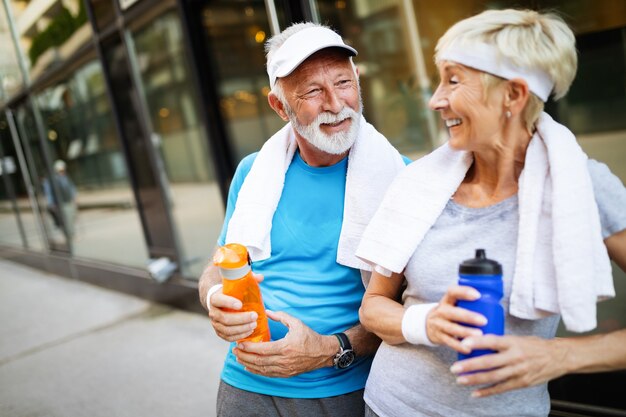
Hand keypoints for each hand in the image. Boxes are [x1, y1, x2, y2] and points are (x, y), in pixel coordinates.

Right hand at [208, 273, 263, 341]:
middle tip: (254, 316)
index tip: (240, 304)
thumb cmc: (230, 291)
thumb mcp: (235, 283)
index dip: (228, 303)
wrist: (218, 302)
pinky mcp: (219, 332)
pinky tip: (249, 331)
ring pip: (226, 329)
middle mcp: (213, 312)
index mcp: (214, 297)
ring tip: (254, 324)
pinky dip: (239, 336)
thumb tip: (261, 277)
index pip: (218, 300)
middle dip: (240, 319)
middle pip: (224, 318)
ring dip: (241, 328)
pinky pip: (227, 337)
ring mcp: (215, 323)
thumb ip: (247, 279)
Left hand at [233, 310, 335, 377]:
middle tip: (234, 351)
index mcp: (285, 347)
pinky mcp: (286, 374)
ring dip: (248, 364)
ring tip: (238, 358)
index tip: (239, 343)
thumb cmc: (309, 337)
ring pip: (262, 370)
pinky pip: (268, 374)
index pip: (262, 350)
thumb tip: (266, 312)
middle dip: (244, 356)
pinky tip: (249, 367)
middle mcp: (284, 360)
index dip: (249, 348)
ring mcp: (285, 369)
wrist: (322, 352)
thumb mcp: (296, 323)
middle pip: (259, 361)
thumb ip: (281, 316)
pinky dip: (256, 371)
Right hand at [426, 285, 485, 352]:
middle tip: (484, 321)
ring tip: (479, 335)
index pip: (452, 292)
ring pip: (451, 328)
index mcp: (447, 300)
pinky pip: (449, 342)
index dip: (464, 292)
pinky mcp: (439, 337)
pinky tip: (468, 348)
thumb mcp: (453, 305)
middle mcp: (441, 311)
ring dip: (465, 332)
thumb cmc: (449, 314)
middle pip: (452, 312)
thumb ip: (468, 303)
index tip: (477, 295)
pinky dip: (459, 346)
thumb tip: (495, 303)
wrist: (428, 325)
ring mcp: (438, 324)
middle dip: (468, 316)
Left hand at [450, 335, 567, 397]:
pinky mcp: (522, 383)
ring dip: (475, 380)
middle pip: (489, 362)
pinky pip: (502, 388)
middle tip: (454, 368)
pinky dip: (487, 392)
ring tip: (460, 380)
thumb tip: (477, 340)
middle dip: (470, 366)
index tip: (463, 343)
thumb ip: (500, 341)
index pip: (492, 341)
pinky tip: (475, 393)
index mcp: (512, 342)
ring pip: (493, 377)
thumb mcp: (517, 338)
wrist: (558, 357)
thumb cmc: (534, 345)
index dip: (477, 342)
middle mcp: (514, 357)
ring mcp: (518, 371)